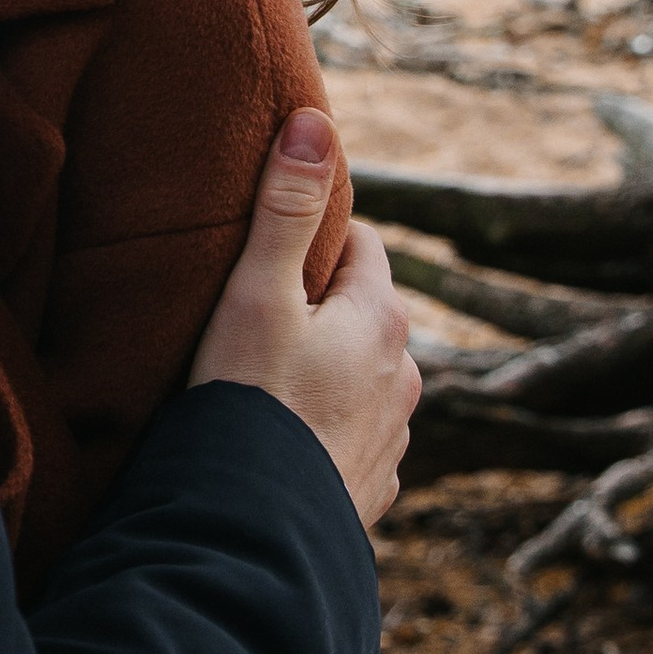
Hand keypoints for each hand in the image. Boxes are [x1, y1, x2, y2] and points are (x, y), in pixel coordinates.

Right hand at [190, 108, 419, 532]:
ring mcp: (393, 439)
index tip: (268, 253)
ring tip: (266, 386)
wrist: (252, 533)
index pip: (361, 246)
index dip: (313, 240)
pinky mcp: (371, 490)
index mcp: (381, 319)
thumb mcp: (256, 292)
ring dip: (327, 375)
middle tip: (256, 318)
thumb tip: (317, 120)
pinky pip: (355, 442)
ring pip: (364, 381)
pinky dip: (326, 434)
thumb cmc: (248, 403)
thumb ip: (285, 207)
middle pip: (365, 315)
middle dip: (321, 309)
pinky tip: (284, 445)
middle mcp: (404, 377)